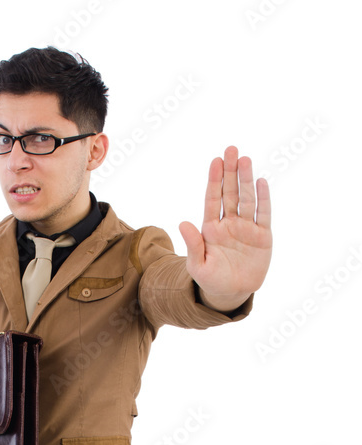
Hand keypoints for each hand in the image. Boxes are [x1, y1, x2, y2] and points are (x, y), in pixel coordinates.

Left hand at [178, 145, 271, 310]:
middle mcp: (229, 224)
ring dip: (246, 180)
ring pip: (246, 199)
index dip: (214, 180)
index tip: (216, 161)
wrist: (231, 293)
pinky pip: (263, 214)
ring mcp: (246, 228)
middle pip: (230, 193)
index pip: (212, 199)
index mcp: (211, 229)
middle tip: (232, 149)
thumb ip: (193, 244)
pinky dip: (263, 199)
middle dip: (231, 172)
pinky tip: (261, 182)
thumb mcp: (198, 265)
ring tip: (246, 160)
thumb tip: (182, 223)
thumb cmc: (211, 280)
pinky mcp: (262, 236)